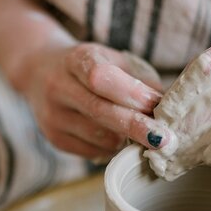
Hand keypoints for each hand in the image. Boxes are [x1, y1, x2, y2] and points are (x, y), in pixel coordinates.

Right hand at [18, 40, 170, 158]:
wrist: (40, 72)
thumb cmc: (92, 66)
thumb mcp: (115, 60)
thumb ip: (141, 80)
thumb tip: (170, 107)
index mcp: (76, 59)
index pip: (100, 76)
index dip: (130, 93)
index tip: (156, 105)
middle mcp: (58, 86)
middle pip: (100, 111)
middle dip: (137, 127)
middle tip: (166, 140)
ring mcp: (53, 116)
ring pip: (100, 136)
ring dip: (128, 138)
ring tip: (144, 133)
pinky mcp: (55, 139)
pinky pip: (94, 151)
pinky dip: (114, 147)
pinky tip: (120, 137)